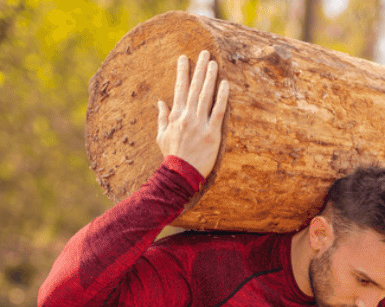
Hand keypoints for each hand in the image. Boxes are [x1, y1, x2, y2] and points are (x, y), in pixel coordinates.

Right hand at [157, 50, 229, 178]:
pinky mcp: (212, 134)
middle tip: (204, 53)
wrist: (179, 174)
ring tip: (213, 63)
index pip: (179, 89)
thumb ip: (162, 117)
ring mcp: (200, 124)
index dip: (182, 72)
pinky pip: (218, 111)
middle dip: (199, 68)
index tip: (184, 58)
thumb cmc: (171, 156)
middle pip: (194, 88)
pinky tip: (225, 84)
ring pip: (206, 96)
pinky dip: (222, 97)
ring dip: (210, 78)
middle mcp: (187, 117)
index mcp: (176, 116)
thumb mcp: (161, 136)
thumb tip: (160, 102)